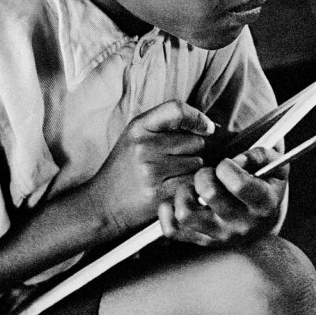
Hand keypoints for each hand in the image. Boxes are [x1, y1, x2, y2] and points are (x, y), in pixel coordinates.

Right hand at [88, 101, 215, 235]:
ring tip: (171, 176)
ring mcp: (151, 171)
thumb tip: (211, 126)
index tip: (207, 128)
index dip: (198, 117)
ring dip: (192, 170)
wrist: (104, 205)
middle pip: (195, 141)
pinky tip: (174, 188)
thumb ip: (166, 125)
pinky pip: (193, 183)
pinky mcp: (160, 194)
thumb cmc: (126, 168)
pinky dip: (190, 187)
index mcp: (139, 127)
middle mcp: (144, 147)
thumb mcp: (136, 137)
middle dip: (192, 151)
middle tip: (174, 161)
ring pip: (198, 164)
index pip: (177, 110)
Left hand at [156, 146, 287, 246]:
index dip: (227, 166)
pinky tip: (180, 199)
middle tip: (210, 174)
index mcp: (263, 205)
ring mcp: (219, 236)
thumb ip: (260, 156)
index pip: (238, 184)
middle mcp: (241, 225)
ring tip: (194, 188)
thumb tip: (237, 160)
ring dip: (184, 193)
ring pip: (185, 214)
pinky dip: (168, 211)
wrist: (263, 224)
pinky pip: (172, 230)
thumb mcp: (275, 167)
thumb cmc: (266, 187)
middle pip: (208, 193)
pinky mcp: (201, 241)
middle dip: (204, 174)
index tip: (228, 164)